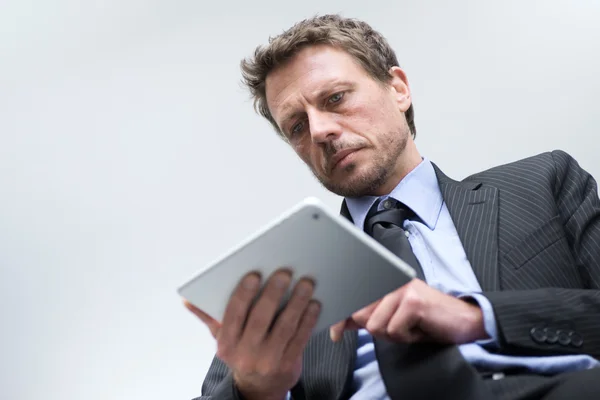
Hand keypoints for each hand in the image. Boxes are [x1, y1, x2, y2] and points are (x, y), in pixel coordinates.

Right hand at [184, 269, 319, 399]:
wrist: (259, 389)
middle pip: (260, 319)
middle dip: (273, 293)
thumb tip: (187, 299)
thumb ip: (208, 316)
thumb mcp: (222, 337)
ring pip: (284, 327)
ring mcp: (268, 361)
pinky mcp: (288, 364)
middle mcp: (246, 354)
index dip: (243, 294)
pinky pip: (300, 338)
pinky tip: (313, 304)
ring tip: (305, 283)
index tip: (254, 274)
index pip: (233, 315)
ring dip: (296, 303)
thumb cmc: (241, 353)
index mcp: (227, 343)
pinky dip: (308, 320)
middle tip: (284, 273)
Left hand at [329, 279, 487, 344]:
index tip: (336, 333)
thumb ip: (367, 316)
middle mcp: (390, 280)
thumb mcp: (392, 318)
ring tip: (411, 326)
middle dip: (378, 329)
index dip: (341, 317)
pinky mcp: (412, 301)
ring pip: (375, 325)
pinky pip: (393, 330)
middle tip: (401, 326)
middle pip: (360, 315)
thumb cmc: (427, 320)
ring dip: (394, 334)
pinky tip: (419, 328)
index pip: (353, 298)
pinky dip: (406, 337)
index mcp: (384, 281)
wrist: (463, 321)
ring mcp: (402, 289)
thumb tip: (342, 322)